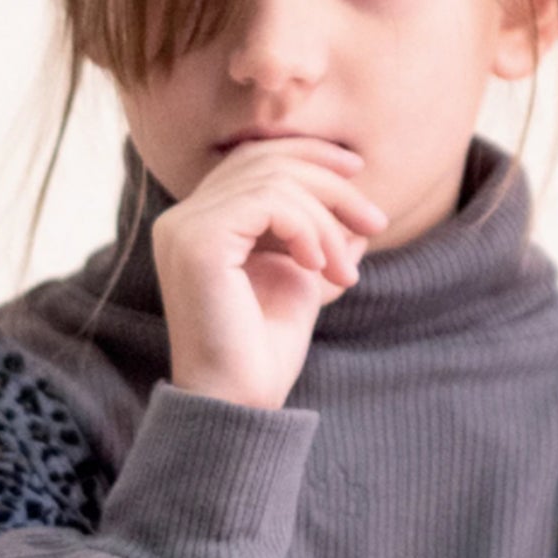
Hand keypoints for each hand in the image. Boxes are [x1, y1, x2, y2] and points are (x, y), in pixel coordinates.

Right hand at [152, 135, 388, 408]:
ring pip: (274, 181)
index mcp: (200, 225)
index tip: (358, 172)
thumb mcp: (301, 282)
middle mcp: (182, 220)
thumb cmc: (263, 354)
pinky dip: (307, 229)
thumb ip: (318, 242)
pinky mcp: (198, 242)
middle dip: (331, 185)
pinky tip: (318, 267)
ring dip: (327, 221)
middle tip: (375, 224)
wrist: (238, 402)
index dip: (308, 155)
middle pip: (266, 161)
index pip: (254, 160)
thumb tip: (360, 214)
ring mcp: (185, 228)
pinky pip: (269, 202)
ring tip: (345, 271)